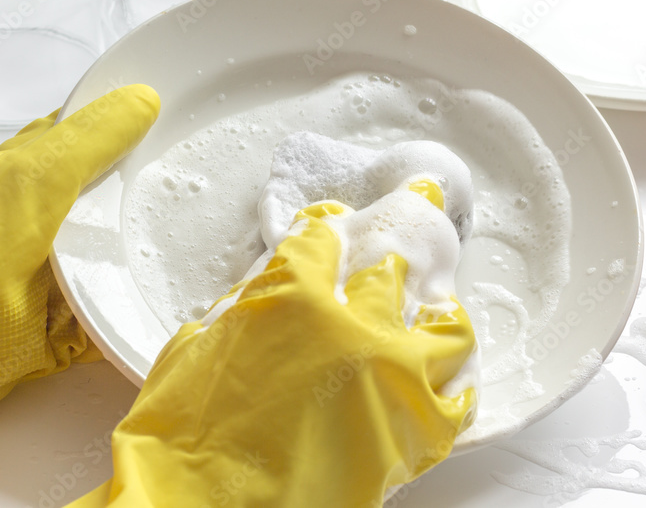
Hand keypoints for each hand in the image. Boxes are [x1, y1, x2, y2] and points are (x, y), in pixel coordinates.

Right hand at [72, 193, 476, 507]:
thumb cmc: (186, 438)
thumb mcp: (199, 348)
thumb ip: (248, 310)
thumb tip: (271, 295)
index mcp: (293, 297)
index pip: (321, 239)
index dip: (326, 227)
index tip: (333, 224)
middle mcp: (353, 327)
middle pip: (393, 267)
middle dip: (402, 237)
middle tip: (419, 208)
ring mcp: (391, 379)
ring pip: (445, 327)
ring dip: (438, 314)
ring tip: (438, 310)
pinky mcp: (414, 433)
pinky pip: (458, 399)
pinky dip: (454, 384)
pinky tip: (447, 377)